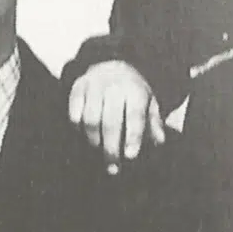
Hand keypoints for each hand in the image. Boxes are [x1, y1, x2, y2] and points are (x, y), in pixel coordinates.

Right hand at [68, 60, 165, 174]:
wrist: (111, 64)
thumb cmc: (132, 92)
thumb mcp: (149, 102)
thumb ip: (154, 122)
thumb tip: (159, 141)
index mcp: (135, 91)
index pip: (134, 116)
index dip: (133, 136)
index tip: (130, 156)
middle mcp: (114, 87)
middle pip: (110, 122)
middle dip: (111, 148)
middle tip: (112, 167)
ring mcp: (94, 86)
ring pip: (90, 119)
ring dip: (93, 140)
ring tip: (98, 150)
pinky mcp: (78, 87)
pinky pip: (73, 112)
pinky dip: (77, 127)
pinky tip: (83, 134)